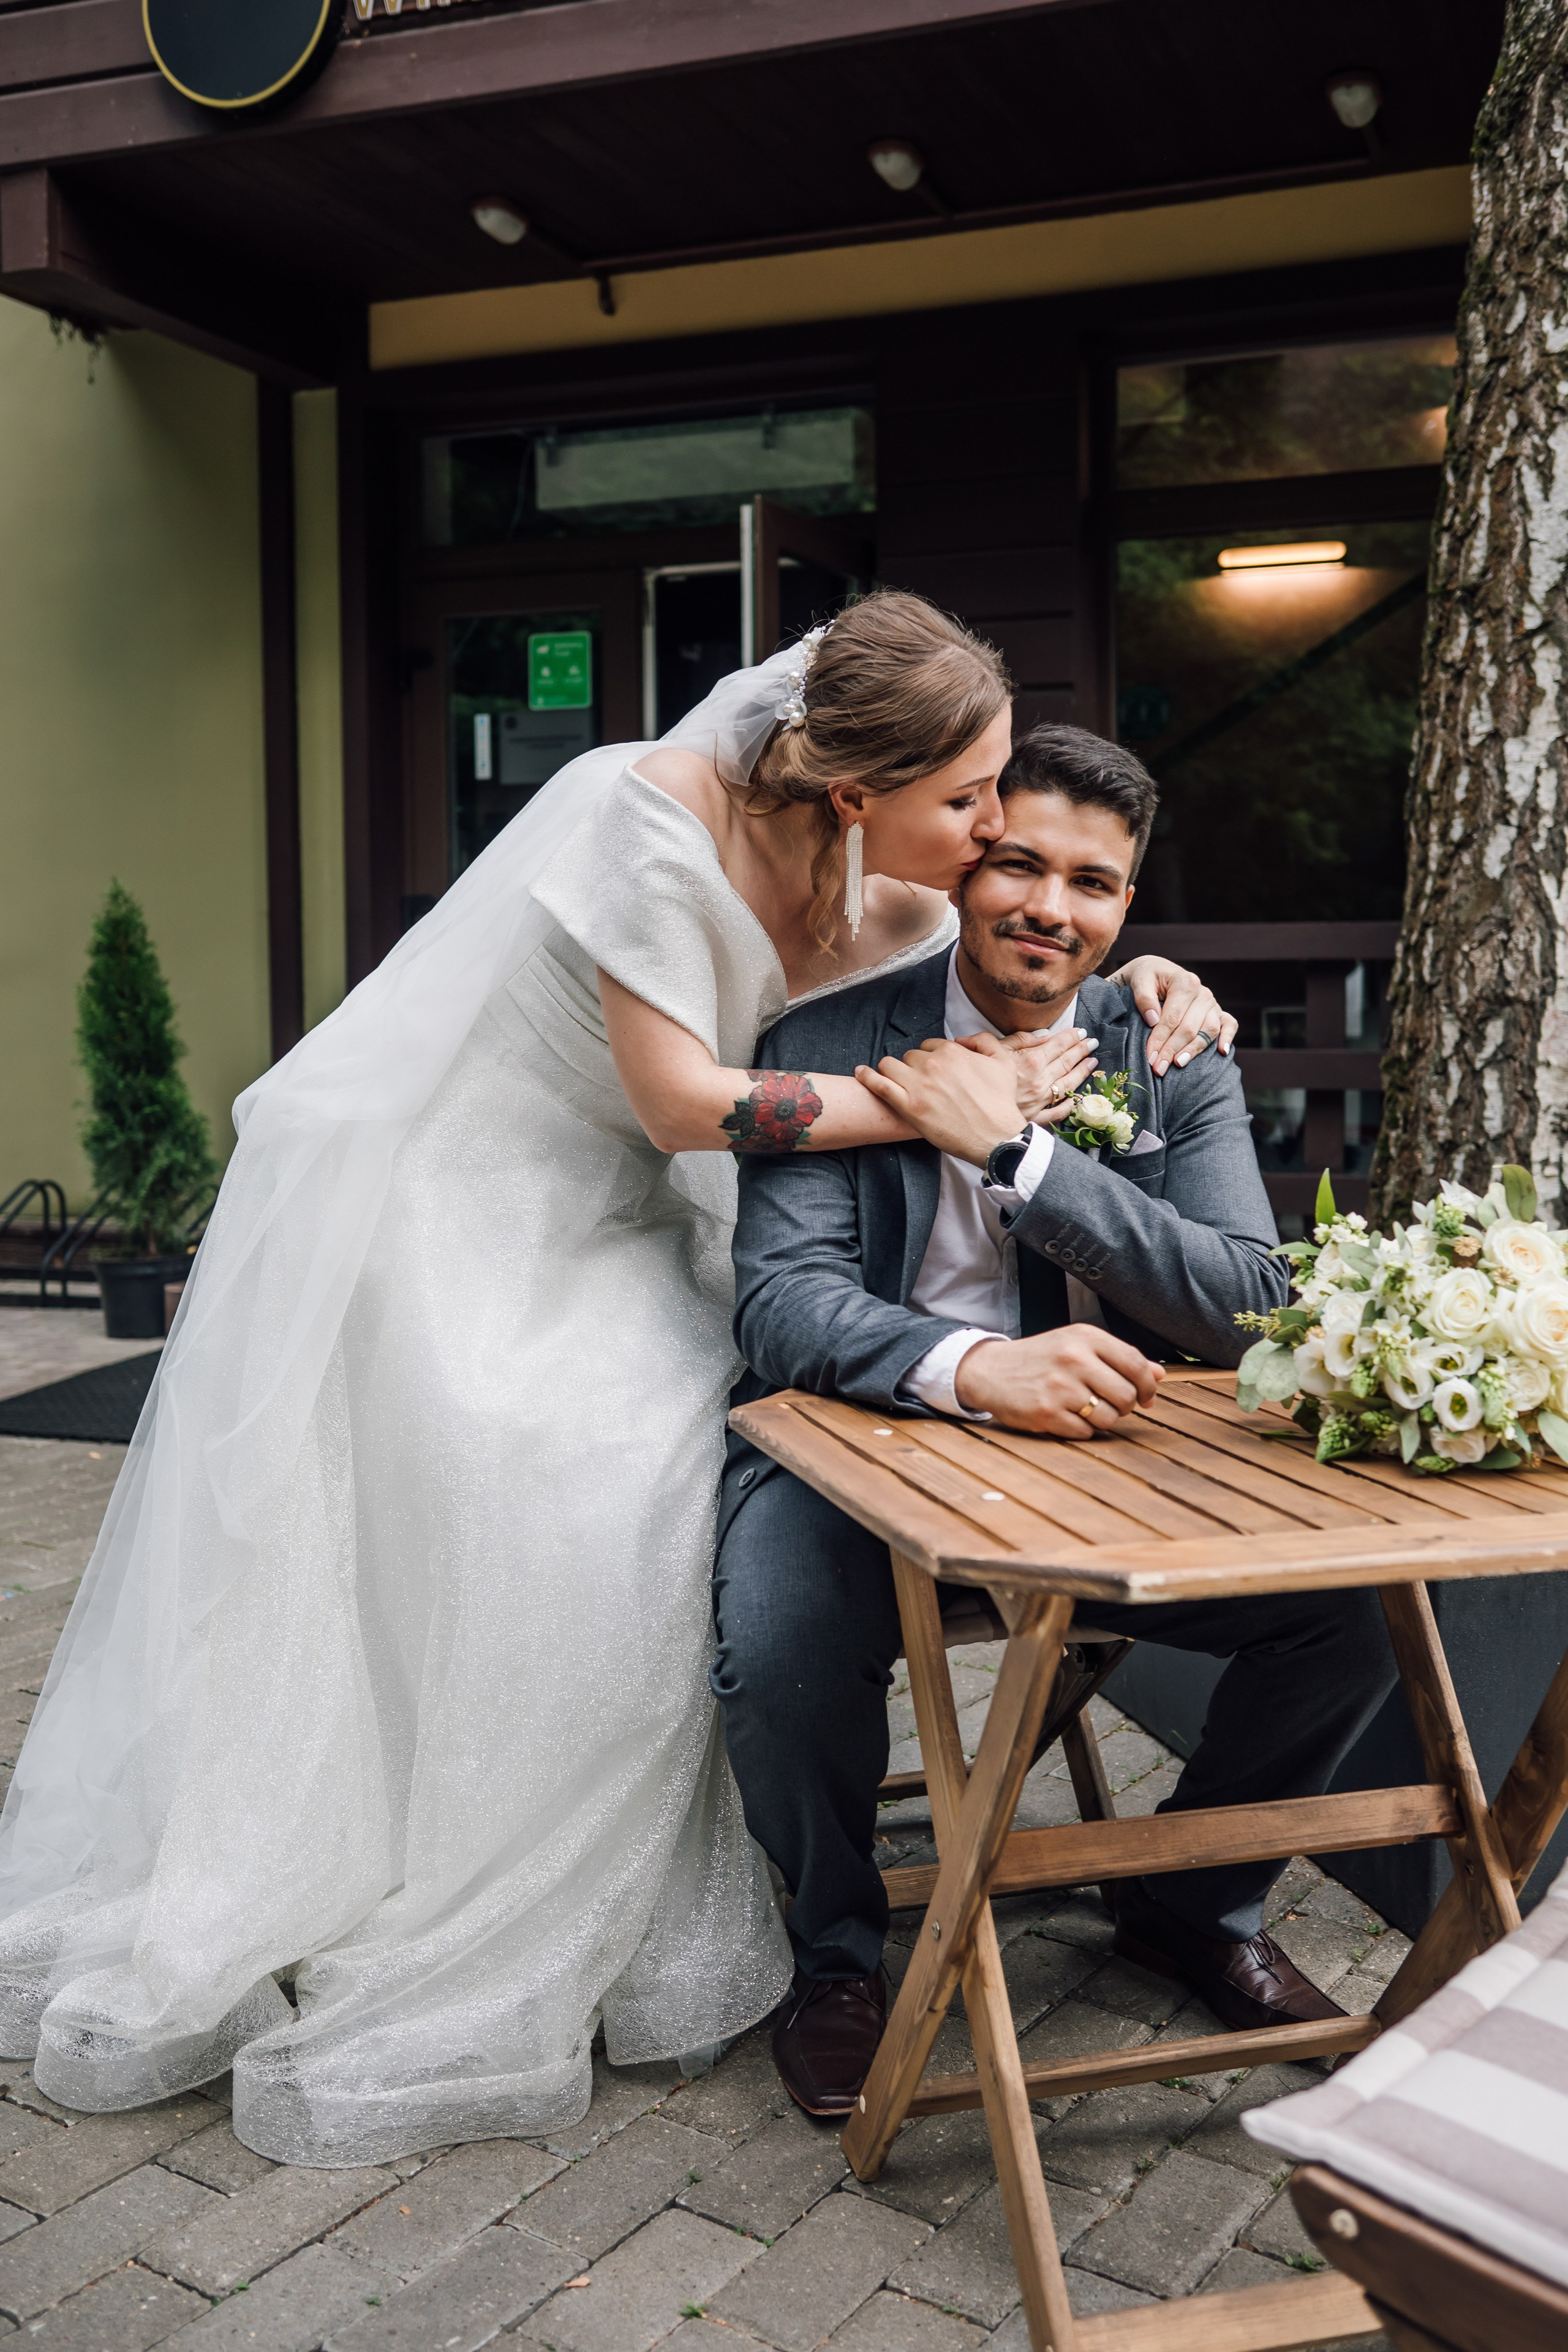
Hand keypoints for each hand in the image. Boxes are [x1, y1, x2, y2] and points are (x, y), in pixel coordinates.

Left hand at [855, 1034, 1024, 1165]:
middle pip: (910, 1056)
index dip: (931, 1058)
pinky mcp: (907, 1106)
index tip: (933, 1071)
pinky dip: (867, 1077)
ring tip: (896, 1082)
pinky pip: (878, 1084)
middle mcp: (932, 1064)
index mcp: (952, 1051)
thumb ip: (984, 1041)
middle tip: (921, 1083)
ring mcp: (917, 1085)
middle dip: (914, 1066)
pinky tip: (860, 1073)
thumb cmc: (1000, 1103)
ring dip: (892, 1071)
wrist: (996, 1137)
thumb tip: (961, 1039)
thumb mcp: (1003, 1062)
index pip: (930, 1045)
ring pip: (890, 1065)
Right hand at [954, 1324, 1162, 1435]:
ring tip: (1084, 1408)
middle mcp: (1073, 1358)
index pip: (1135, 1364)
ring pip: (1109, 1417)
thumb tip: (1159, 1375)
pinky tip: (1066, 1415)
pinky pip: (1085, 1432)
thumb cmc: (1042, 1359)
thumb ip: (1119, 1358)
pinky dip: (1081, 1429)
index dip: (1148, 1386)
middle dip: (1124, 1405)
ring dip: (1103, 1419)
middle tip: (1110, 1403)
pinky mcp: (1046, 1412)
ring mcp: (1059, 1387)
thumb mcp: (1078, 1346)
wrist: (991, 1370)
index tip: (1147, 1396)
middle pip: (1126, 1395)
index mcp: (1085, 1337)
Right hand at [980, 1026, 1098, 1125]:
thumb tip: (1044, 1035)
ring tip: (1093, 1062)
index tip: (1082, 1032)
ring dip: (1082, 1072)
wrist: (976, 1110)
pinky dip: (1069, 1105)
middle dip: (1081, 1051)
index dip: (1071, 1037)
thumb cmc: (981, 1078)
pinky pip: (1057, 1112)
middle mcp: (1041, 1080)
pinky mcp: (1035, 1117)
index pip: (1057, 1045)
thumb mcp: (995, 1049)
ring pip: (1068, 1084)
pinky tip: (1078, 1098)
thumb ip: (1020, 1039)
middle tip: (1093, 1043)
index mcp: (1032, 1061)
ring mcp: (1040, 1101)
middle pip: (1066, 1062)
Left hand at [1107, 957, 1236, 1076]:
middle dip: (1172, 1050)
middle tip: (1159, 1068)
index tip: (1151, 1057)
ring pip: (1209, 1030)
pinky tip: (1222, 1052)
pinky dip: (1228, 1037)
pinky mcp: (1218, 1012)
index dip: (1160, 1039)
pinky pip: (1230, 1024)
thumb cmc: (1149, 978)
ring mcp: (1212, 1003)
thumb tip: (1153, 1020)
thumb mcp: (1140, 980)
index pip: (1172, 1017)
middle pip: (1189, 1027)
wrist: (1160, 972)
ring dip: (1194, 1049)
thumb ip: (1144, 998)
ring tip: (1179, 1063)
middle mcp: (1202, 993)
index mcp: (1184, 982)